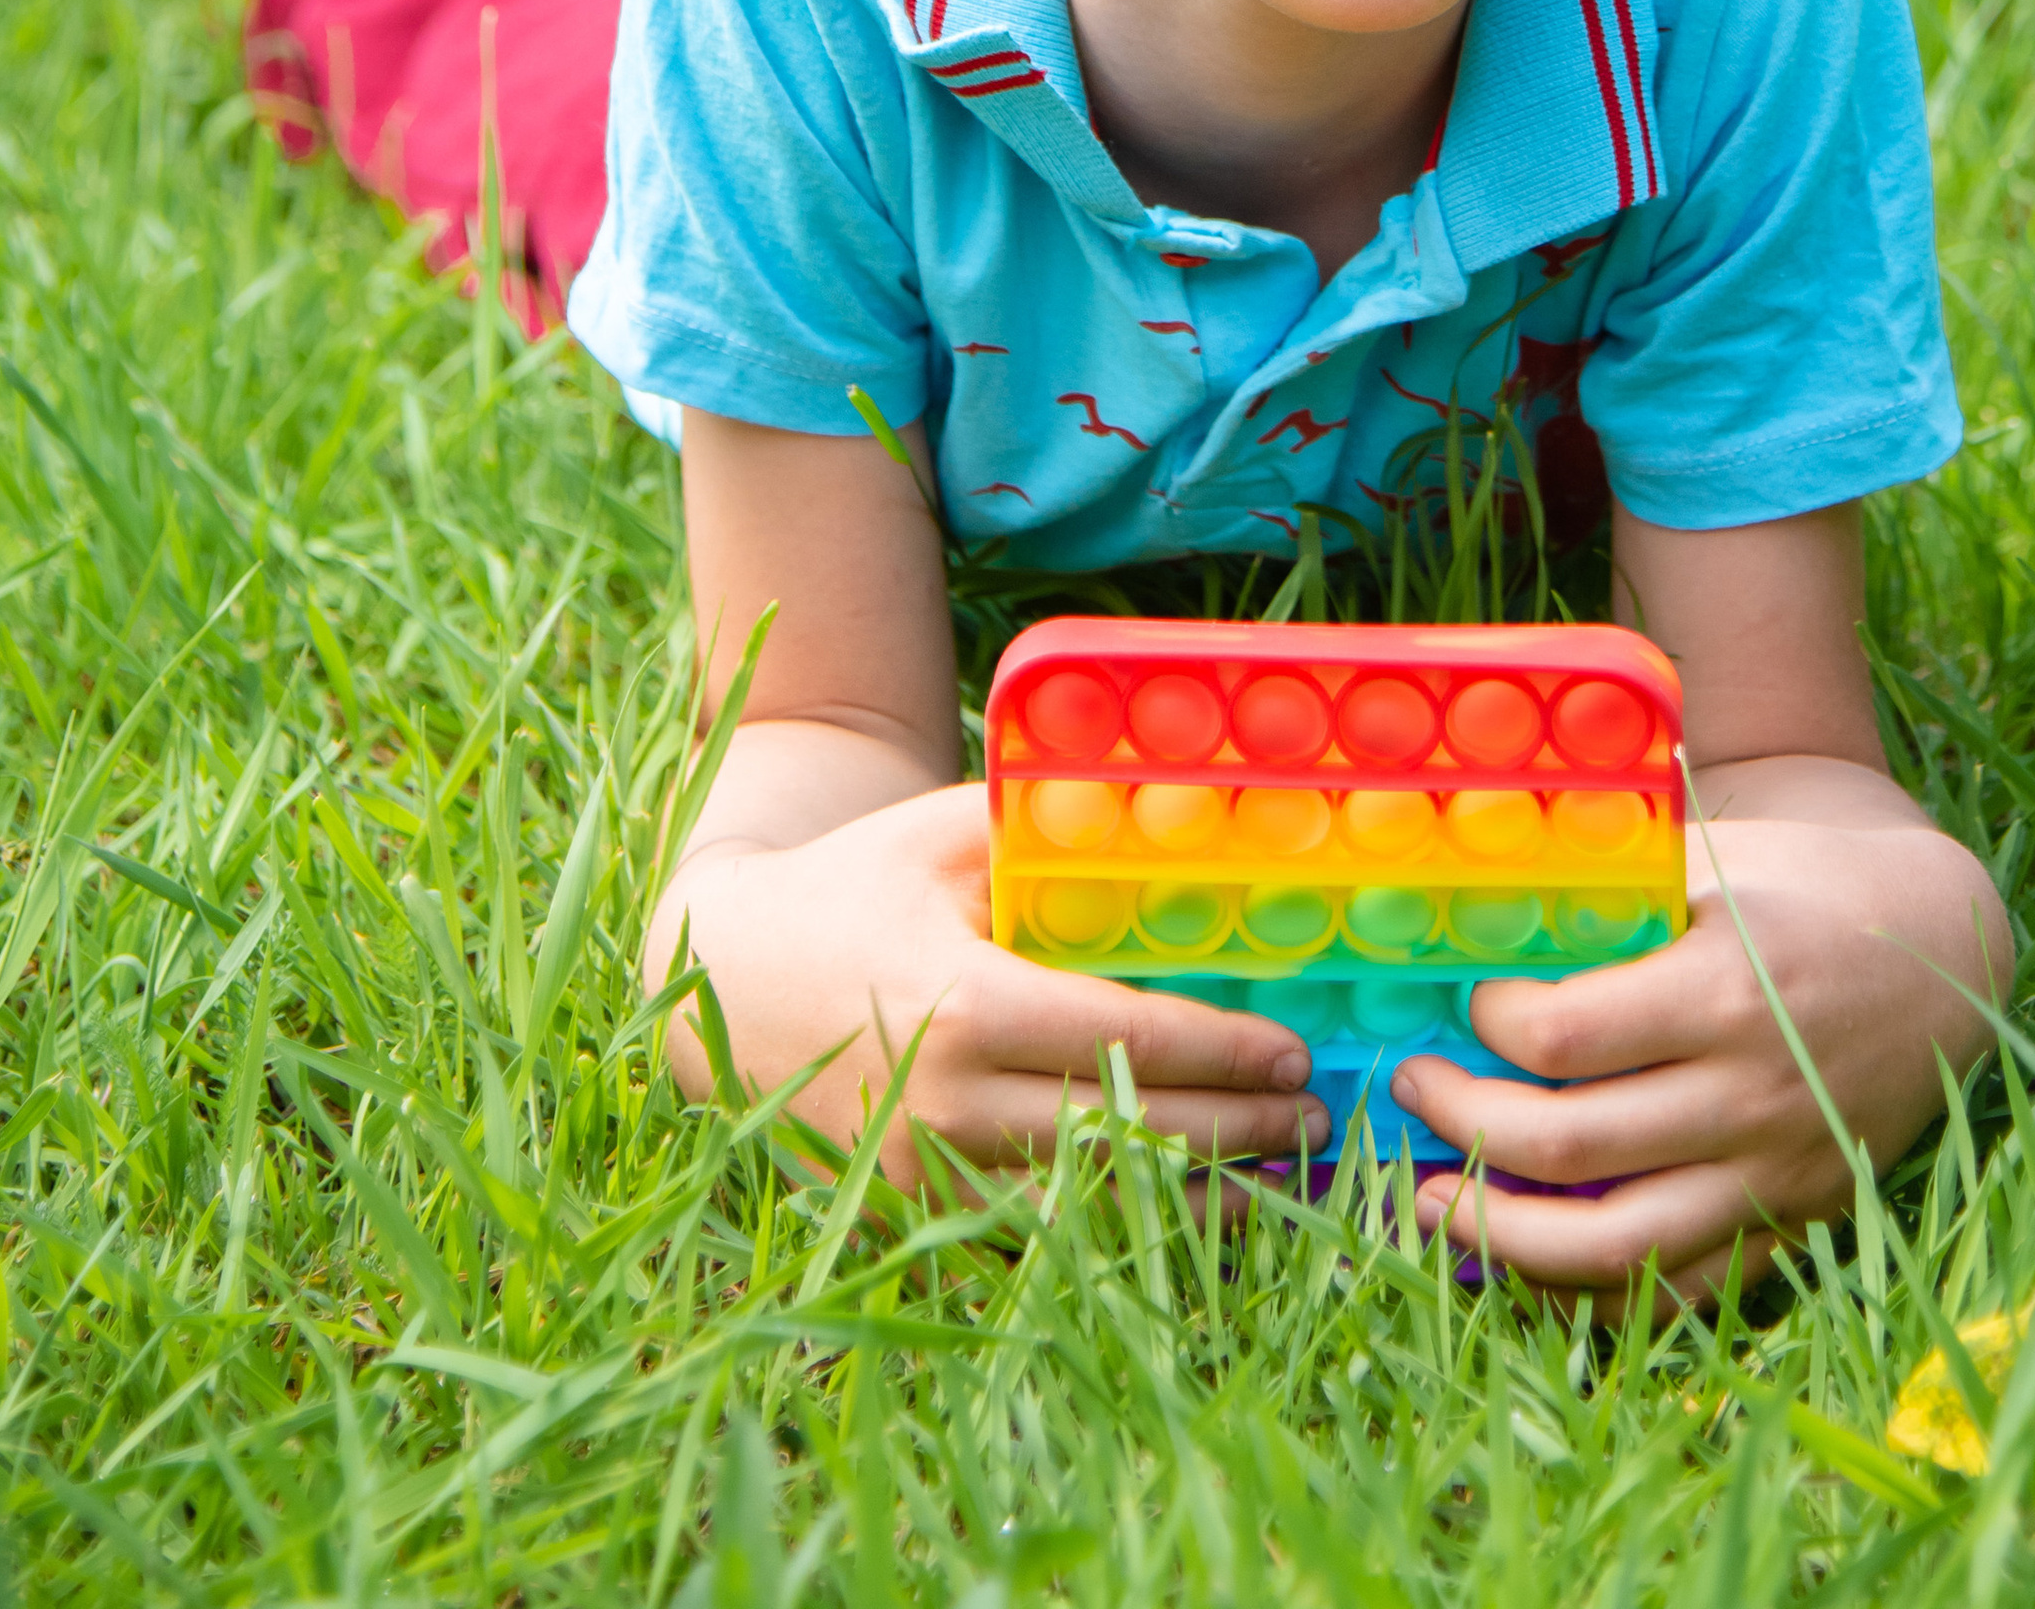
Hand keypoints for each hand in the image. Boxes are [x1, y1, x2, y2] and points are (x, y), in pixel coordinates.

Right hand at [652, 783, 1326, 1188]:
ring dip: (1196, 1197)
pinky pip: (1036, 1235)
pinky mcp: (911, 1217)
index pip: (1128, 1042)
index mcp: (966, 1007)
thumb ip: (1043, 823)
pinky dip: (1120, 1229)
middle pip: (1128, 1134)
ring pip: (1091, 1205)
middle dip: (1237, 1129)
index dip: (1223, 1055)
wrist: (721, 978)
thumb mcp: (942, 834)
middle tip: (1313, 1114)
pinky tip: (1185, 1212)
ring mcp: (927, 1178)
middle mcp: (949, 1108)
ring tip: (1280, 1176)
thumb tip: (1166, 799)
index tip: (1292, 1051)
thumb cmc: (849, 885)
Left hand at [1394, 815, 2008, 1304]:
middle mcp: (1750, 1099)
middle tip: (1412, 1087)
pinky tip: (1521, 1258)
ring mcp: (1773, 1177)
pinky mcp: (1790, 1226)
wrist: (1938, 952)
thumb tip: (1474, 872)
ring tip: (1430, 1199)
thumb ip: (1612, 879)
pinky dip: (1588, 1289)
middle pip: (1567, 1147)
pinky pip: (1677, 1290)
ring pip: (1613, 1249)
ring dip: (1500, 1234)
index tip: (1462, 1000)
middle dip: (1462, 1121)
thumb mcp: (1713, 859)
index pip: (1563, 1040)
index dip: (1487, 1025)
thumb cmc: (1801, 885)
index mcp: (1726, 992)